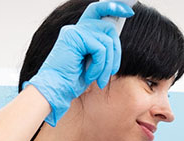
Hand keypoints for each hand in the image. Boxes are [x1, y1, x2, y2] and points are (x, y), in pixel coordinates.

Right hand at [25, 1, 134, 124]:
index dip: (113, 7)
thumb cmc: (73, 79)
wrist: (56, 89)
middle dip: (116, 50)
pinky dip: (99, 66)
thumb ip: (102, 47)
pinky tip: (89, 75)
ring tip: (98, 78)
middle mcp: (76, 28)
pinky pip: (100, 49)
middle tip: (111, 70)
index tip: (128, 11)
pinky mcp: (75, 38)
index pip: (98, 10)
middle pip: (108, 27)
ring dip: (107, 64)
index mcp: (80, 32)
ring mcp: (74, 31)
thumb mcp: (92, 62)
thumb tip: (115, 39)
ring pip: (107, 41)